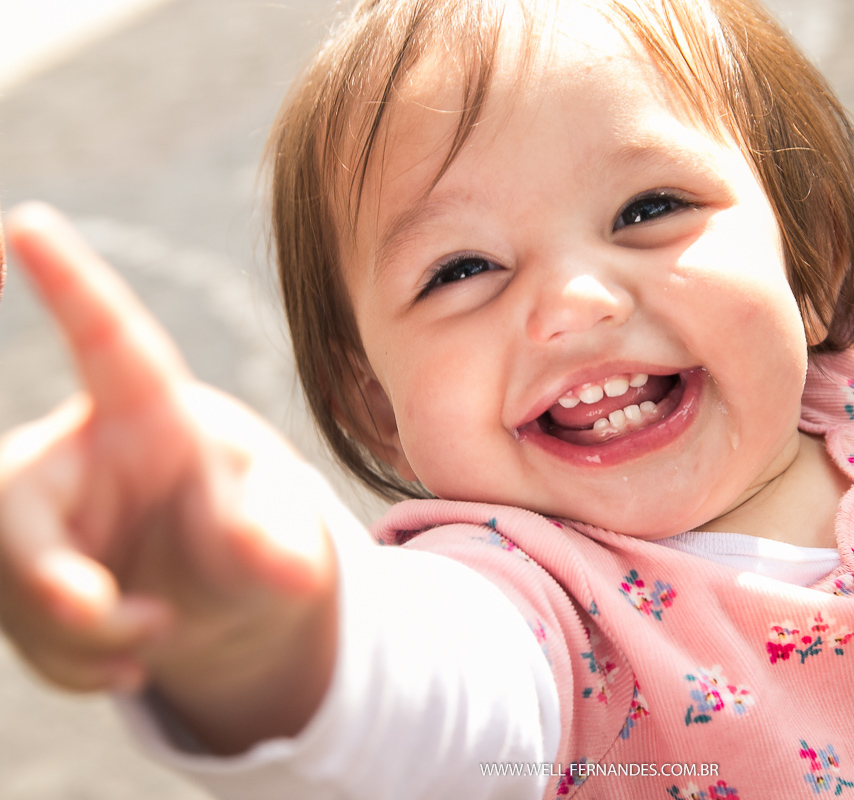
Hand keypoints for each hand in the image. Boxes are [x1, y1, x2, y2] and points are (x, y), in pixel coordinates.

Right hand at [0, 203, 336, 752]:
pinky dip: (73, 664)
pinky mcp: (21, 571)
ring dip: (81, 638)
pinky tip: (126, 663)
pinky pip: (23, 631)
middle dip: (48, 578)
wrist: (214, 587)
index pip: (110, 344)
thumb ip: (275, 542)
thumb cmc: (247, 529)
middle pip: (16, 505)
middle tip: (109, 616)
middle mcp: (77, 453)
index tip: (31, 223)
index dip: (71, 287)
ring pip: (17, 586)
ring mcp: (41, 516)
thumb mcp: (275, 534)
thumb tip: (292, 568)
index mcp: (149, 413)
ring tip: (153, 645)